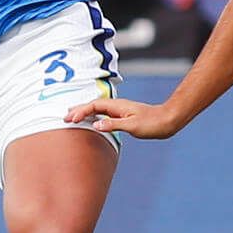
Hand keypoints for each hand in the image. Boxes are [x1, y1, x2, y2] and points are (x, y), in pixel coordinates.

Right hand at [64, 96, 182, 138]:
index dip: (80, 111)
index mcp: (117, 106)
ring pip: (97, 109)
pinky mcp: (123, 116)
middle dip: (79, 110)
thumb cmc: (152, 124)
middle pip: (93, 105)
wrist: (167, 120)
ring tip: (72, 116)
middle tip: (64, 116)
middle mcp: (117, 106)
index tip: (69, 119)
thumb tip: (96, 125)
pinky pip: (104, 114)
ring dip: (85, 112)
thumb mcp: (133, 126)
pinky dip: (94, 116)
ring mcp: (120, 110)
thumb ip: (114, 125)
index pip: (94, 107)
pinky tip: (92, 121)